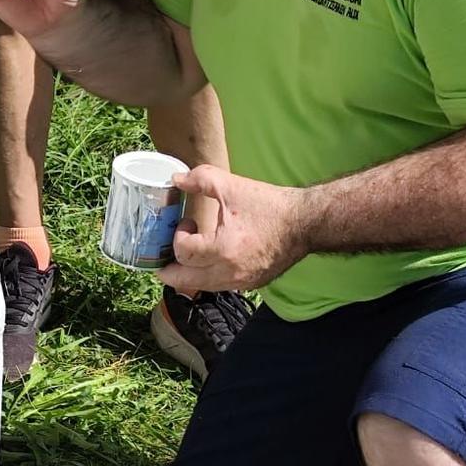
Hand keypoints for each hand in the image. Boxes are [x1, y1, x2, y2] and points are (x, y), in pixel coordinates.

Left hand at [159, 164, 311, 295]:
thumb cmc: (270, 206)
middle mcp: (230, 273)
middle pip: (184, 282)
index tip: (187, 223)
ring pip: (201, 287)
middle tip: (160, 259)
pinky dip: (207, 276)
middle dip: (169, 270)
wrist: (304, 223)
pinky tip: (209, 260)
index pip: (183, 253)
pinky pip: (219, 286)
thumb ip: (200, 179)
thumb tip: (176, 178)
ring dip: (188, 274)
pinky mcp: (251, 284)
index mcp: (223, 249)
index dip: (178, 236)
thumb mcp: (232, 186)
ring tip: (185, 257)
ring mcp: (241, 282)